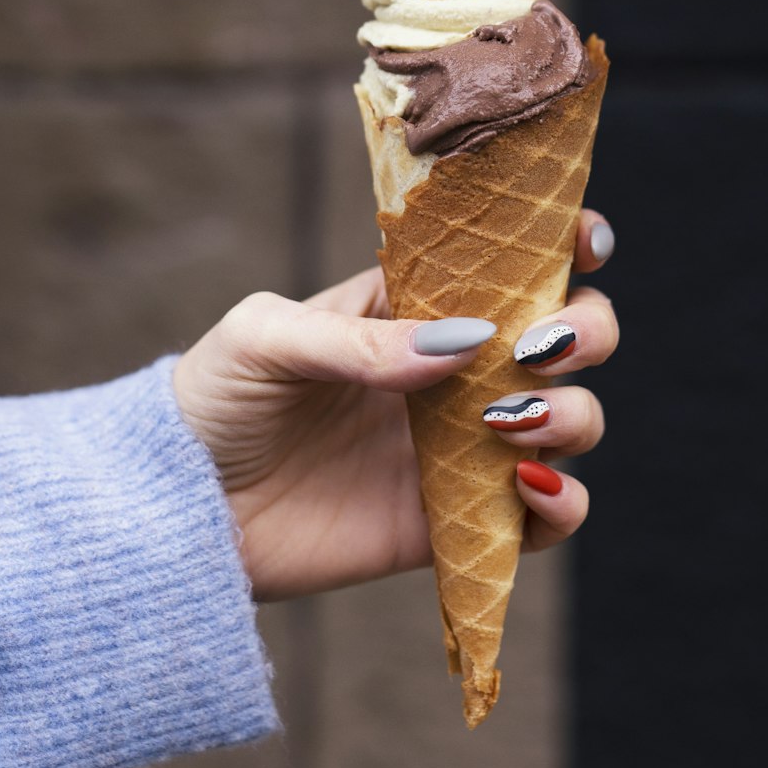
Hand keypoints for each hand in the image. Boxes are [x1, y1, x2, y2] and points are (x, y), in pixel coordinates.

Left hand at [172, 209, 617, 600]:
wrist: (180, 510)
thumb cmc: (215, 397)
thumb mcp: (266, 339)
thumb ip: (358, 339)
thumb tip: (463, 344)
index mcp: (418, 306)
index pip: (516, 262)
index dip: (568, 244)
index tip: (582, 245)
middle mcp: (457, 371)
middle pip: (570, 338)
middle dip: (587, 330)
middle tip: (537, 346)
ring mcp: (464, 447)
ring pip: (574, 421)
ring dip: (575, 415)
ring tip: (508, 420)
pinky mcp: (457, 522)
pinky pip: (543, 520)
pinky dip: (564, 506)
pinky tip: (528, 488)